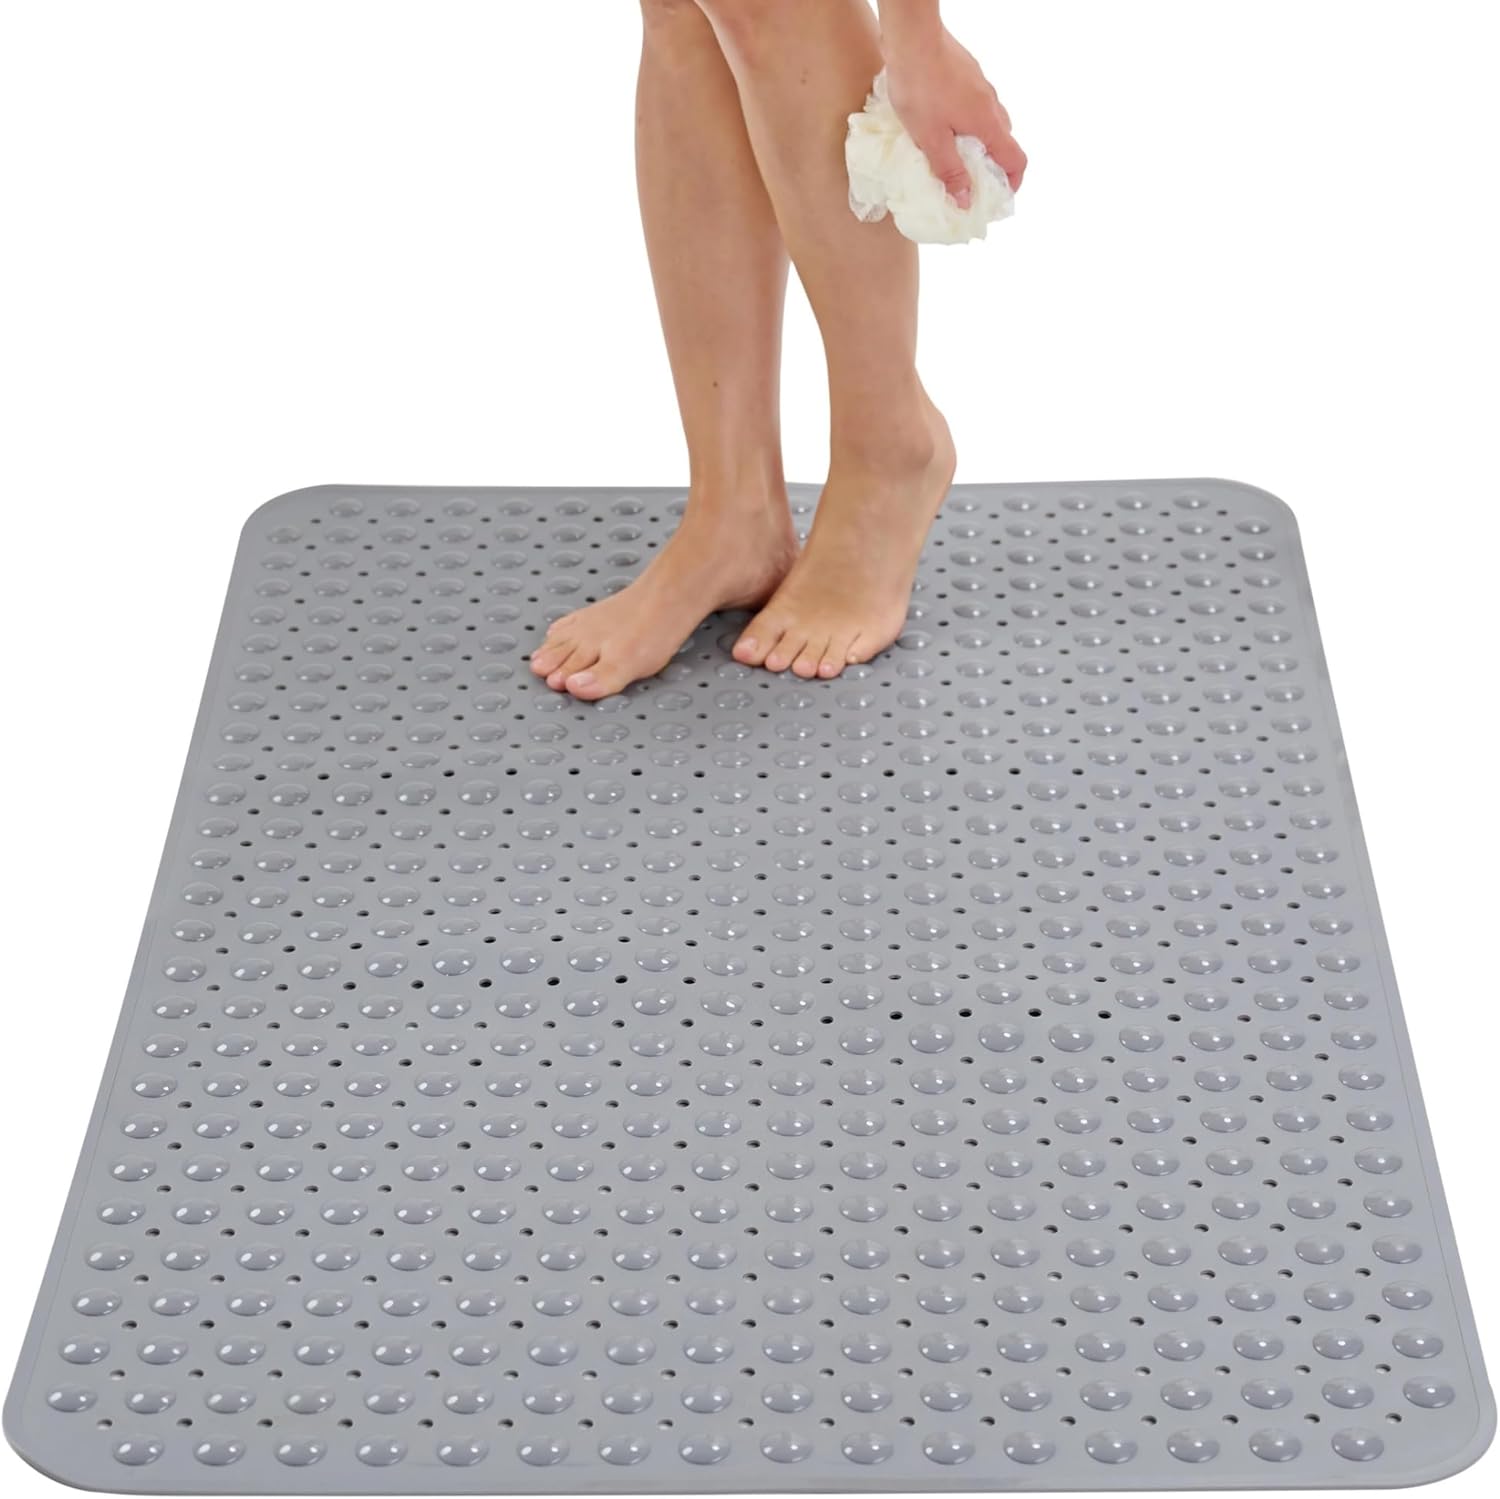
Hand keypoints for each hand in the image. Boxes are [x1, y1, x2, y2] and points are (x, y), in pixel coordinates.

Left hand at [883, 26, 1026, 205]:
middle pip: (1005, 141)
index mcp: (988, 124)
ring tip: (953, 155)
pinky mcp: (968, 74)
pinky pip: (975, 105)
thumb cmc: (920, 88)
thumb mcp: (930, 139)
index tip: (999, 197)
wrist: (912, 38)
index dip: (1013, 182)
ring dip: (979, 142)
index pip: (1016, 159)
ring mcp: (981, 86)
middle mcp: (991, 104)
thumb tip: (965, 200)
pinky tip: (942, 125)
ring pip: (990, 121)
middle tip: (971, 181)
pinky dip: (967, 122)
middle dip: (993, 164)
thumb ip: (949, 170)